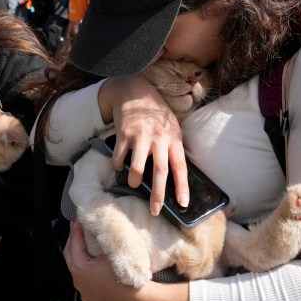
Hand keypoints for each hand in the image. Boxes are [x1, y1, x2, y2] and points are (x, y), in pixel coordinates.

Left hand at [63, 222, 138, 300]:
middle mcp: (78, 282)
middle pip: (70, 258)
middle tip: (77, 230)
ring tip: (86, 250)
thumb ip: (100, 240)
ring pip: (78, 274)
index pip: (74, 244)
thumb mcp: (112, 252)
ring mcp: (84, 295)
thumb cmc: (125, 274)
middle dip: (73, 243)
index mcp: (80, 268)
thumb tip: (94, 228)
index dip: (75, 230)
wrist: (137, 299)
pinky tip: (96, 273)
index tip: (77, 220)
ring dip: (80, 261)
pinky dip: (89, 277)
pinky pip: (87, 286)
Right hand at [100, 76, 188, 214]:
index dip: (182, 186)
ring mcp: (140, 136)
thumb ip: (173, 147)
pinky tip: (119, 166)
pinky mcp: (123, 134)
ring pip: (137, 168)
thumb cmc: (156, 113)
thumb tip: (173, 176)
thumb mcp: (172, 127)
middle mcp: (159, 138)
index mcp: (174, 138)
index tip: (183, 204)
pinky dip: (118, 166)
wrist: (135, 90)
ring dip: (134, 181)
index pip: (180, 166)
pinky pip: (119, 158)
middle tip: (155, 210)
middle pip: (160, 171)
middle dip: (157, 194)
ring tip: (134, 184)